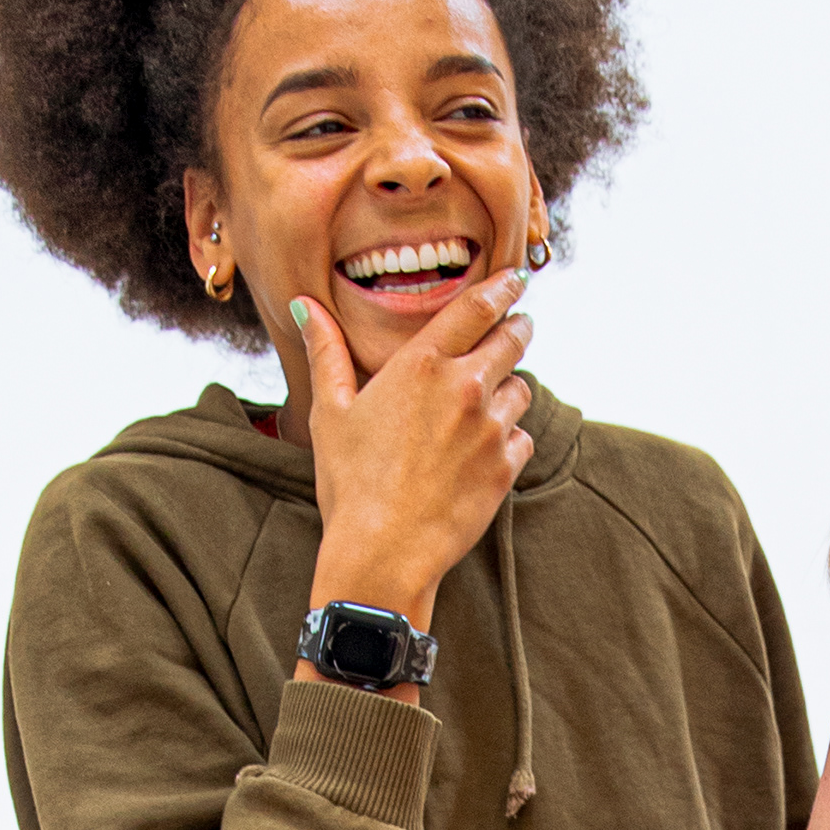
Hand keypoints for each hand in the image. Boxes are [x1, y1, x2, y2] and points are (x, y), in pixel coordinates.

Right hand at [292, 272, 534, 638]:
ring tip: (485, 405)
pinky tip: (482, 452)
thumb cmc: (350, 481)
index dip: (503, 287)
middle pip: (513, 339)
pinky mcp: (506, 466)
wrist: (383, 550)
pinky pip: (523, 437)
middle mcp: (465, 388)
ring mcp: (491, 427)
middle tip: (516, 328)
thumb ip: (326, 352)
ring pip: (522, 390)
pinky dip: (509, 440)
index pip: (477, 307)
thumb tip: (307, 306)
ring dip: (509, 391)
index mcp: (422, 365)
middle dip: (517, 329)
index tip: (516, 279)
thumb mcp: (331, 411)